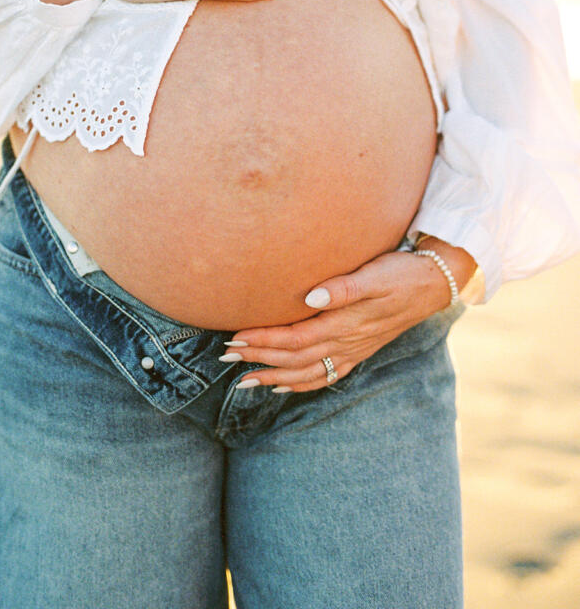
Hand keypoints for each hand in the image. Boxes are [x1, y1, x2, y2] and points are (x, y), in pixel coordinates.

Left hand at [221, 244, 474, 392]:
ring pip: (306, 372)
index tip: (235, 337)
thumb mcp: (375, 274)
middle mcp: (346, 342)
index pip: (294, 337)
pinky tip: (282, 387)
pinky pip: (325, 376)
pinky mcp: (358, 350)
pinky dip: (300, 385)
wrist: (433, 283)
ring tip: (243, 381)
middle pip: (294, 358)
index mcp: (345, 323)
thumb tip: (310, 298)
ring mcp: (352, 350)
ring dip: (273, 377)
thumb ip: (343, 287)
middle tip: (226, 356)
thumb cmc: (400, 273)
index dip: (263, 340)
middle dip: (258, 359)